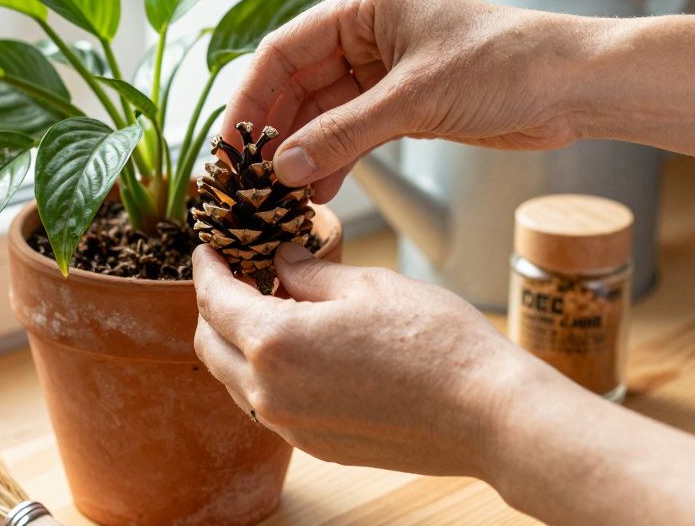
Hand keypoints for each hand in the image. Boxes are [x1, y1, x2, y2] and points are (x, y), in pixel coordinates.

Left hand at [192, 242, 534, 476]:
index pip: (213, 299)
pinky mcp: (315, 445)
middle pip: (210, 344)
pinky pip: (268, 404)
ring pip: (235, 379)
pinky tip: (300, 347)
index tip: (208, 249)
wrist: (487, 414)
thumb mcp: (365, 285)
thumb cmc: (434, 341)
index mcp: (273, 343)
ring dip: (239, 342)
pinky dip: (266, 372)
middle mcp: (269, 392)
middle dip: (213, 306)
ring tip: (270, 306)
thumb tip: (279, 261)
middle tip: (235, 274)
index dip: (206, 267)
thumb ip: (308, 272)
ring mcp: (291, 425)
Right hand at [223, 0, 592, 201]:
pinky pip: (351, 135)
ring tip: (279, 196)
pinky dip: (333, 162)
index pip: (281, 52)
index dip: (249, 101)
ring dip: (301, 154)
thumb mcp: (415, 100)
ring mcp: (382, 73)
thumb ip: (344, 134)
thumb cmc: (506, 66)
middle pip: (295, 86)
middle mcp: (364, 36)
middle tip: (246, 180)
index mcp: (361, 9)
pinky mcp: (403, 106)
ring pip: (321, 115)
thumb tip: (282, 167)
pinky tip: (317, 194)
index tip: (228, 147)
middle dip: (272, 133)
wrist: (575, 86)